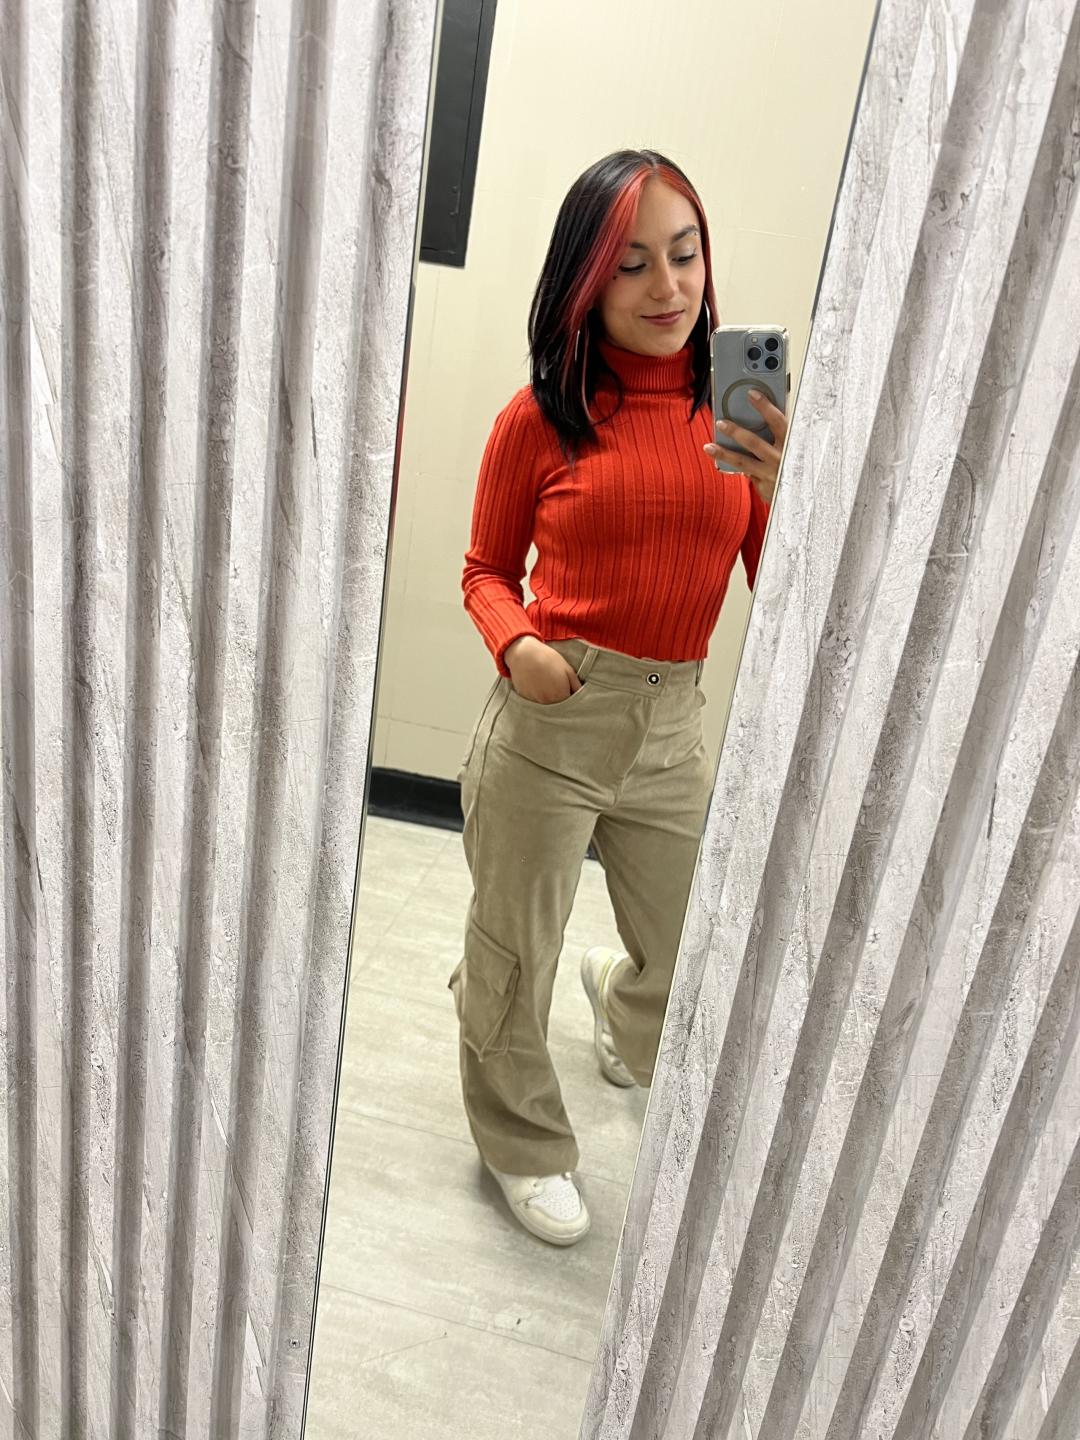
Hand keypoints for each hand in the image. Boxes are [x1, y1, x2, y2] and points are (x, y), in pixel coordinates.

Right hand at [505, 636, 582, 703]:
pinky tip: (537, 685)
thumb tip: (582, 695)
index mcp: (561, 695)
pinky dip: (538, 697)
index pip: (570, 706)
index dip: (571, 699)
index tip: (568, 691)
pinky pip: (535, 703)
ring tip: (546, 684)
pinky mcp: (525, 699)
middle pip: (558, 708)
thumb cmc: (548, 659)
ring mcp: (535, 701)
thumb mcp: (567, 669)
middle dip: (560, 700)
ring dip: (548, 699)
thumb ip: (576, 685)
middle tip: (557, 686)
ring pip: (546, 706)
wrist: (524, 654)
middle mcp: (548, 701)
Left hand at [704, 388, 787, 504]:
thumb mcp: (795, 446)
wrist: (805, 495)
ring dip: (724, 454)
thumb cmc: (797, 463)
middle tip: (720, 422)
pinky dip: (739, 467)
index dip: (765, 406)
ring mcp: (772, 474)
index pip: (778, 421)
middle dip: (736, 431)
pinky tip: (725, 462)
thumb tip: (760, 416)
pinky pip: (748, 474)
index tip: (752, 394)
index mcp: (792, 443)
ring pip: (743, 462)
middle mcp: (782, 459)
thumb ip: (781, 433)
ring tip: (709, 447)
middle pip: (754, 443)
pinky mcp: (764, 487)